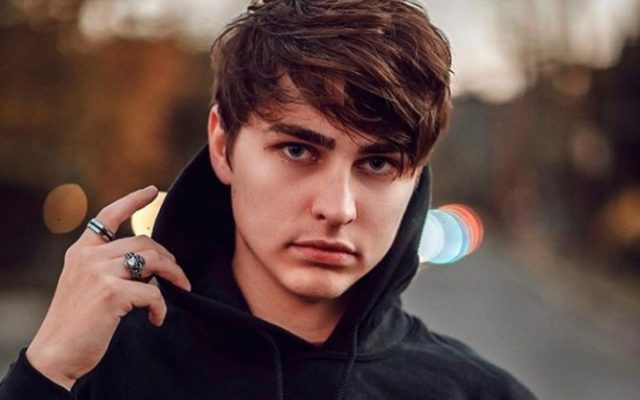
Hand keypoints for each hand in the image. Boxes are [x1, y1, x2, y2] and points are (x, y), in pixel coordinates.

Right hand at [26, 185, 190, 390]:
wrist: (56, 353)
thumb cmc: (77, 323)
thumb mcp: (86, 285)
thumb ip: (109, 267)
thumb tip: (151, 263)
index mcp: (81, 252)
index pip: (108, 216)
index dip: (132, 200)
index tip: (152, 191)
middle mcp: (88, 257)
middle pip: (143, 242)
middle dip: (168, 258)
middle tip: (179, 276)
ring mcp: (99, 273)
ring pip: (153, 261)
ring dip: (174, 276)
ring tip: (180, 290)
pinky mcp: (111, 293)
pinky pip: (153, 292)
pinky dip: (161, 307)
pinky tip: (157, 318)